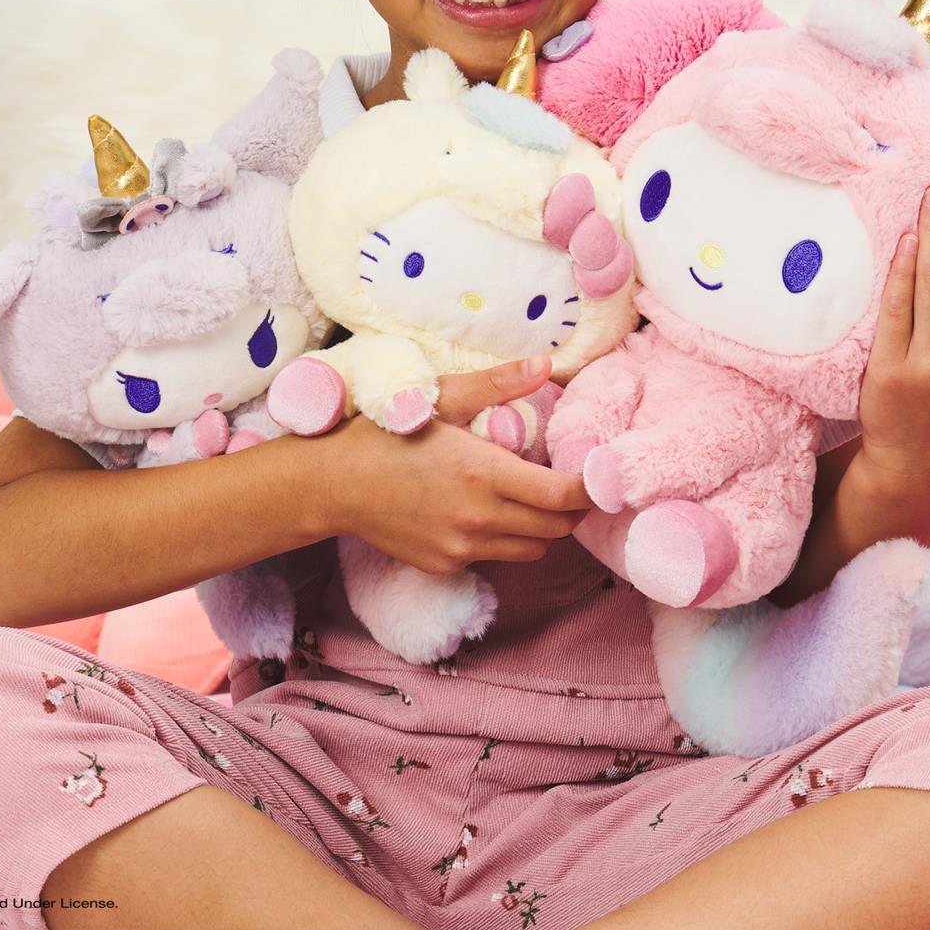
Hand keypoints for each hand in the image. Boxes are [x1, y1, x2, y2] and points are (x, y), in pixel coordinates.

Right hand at [312, 357, 593, 574]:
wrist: (330, 484)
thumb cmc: (385, 431)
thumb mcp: (442, 397)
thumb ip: (499, 384)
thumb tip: (547, 365)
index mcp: (481, 473)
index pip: (561, 496)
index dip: (590, 488)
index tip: (599, 474)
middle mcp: (477, 519)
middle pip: (555, 528)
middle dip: (573, 508)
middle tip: (572, 481)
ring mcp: (460, 548)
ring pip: (531, 549)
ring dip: (543, 526)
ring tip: (534, 495)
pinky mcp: (445, 564)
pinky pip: (495, 557)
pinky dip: (505, 538)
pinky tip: (487, 509)